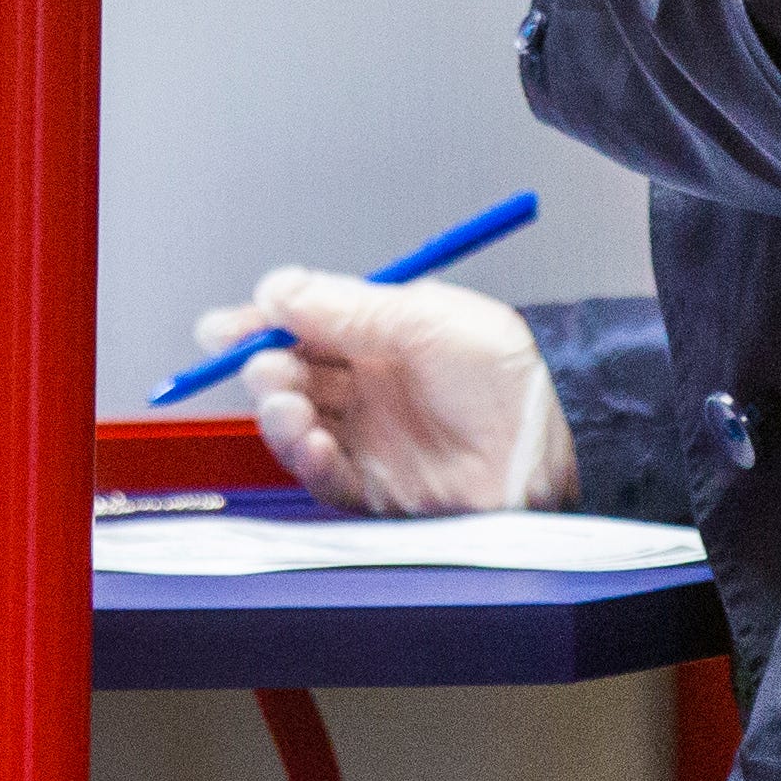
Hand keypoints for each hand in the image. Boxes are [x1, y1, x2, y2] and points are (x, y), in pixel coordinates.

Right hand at [200, 268, 578, 516]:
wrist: (559, 433)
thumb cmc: (510, 371)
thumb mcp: (423, 317)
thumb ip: (346, 306)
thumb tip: (276, 290)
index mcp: (380, 337)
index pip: (303, 328)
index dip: (259, 326)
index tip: (221, 328)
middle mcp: (371, 389)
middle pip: (292, 377)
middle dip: (267, 368)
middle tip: (266, 363)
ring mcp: (374, 439)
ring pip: (300, 427)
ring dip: (280, 414)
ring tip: (287, 401)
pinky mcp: (382, 490)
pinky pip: (328, 478)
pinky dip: (309, 459)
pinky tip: (313, 440)